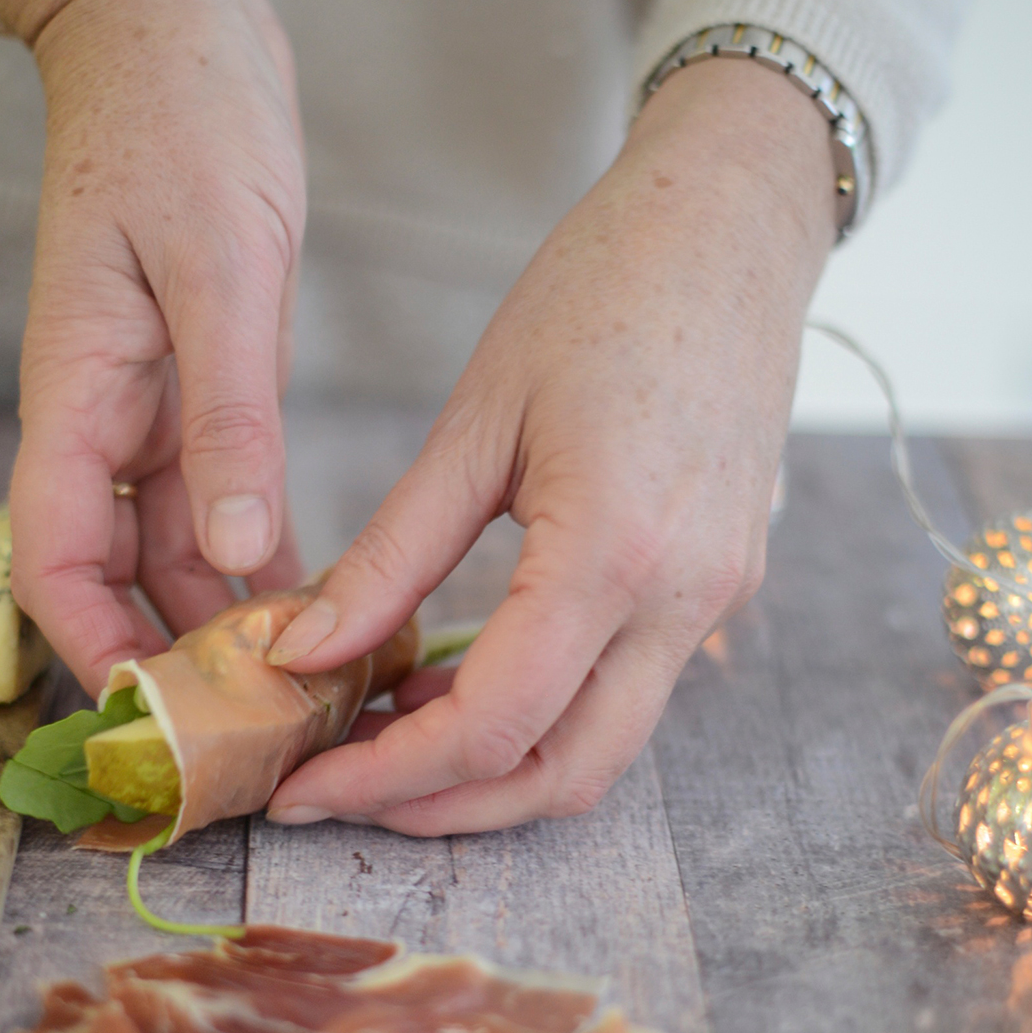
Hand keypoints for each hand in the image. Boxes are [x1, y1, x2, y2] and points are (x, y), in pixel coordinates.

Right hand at [0, 0, 306, 689]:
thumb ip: (227, 415)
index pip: (51, 558)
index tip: (154, 723)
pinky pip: (213, 505)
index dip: (88, 648)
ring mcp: (146, 409)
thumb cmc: (181, 120)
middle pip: (110, 578)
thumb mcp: (220, 267)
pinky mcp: (195, 390)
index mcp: (74, 393)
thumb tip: (232, 552)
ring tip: (305, 691)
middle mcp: (100, 419)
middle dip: (169, 661)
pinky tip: (323, 608)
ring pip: (168, 553)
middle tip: (254, 736)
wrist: (169, 22)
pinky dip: (258, 562)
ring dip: (223, 622)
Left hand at [263, 56, 838, 834]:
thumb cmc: (600, 289)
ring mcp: (713, 601)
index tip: (299, 784)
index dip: (386, 776)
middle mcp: (682, 600)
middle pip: (560, 779)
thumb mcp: (474, 422)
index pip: (493, 725)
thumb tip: (299, 653)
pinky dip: (539, 717)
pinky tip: (456, 680)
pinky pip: (625, 694)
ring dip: (492, 774)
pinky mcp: (718, 588)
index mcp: (613, 551)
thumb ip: (389, 554)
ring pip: (601, 754)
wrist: (732, 223)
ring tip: (385, 736)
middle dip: (441, 809)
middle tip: (335, 789)